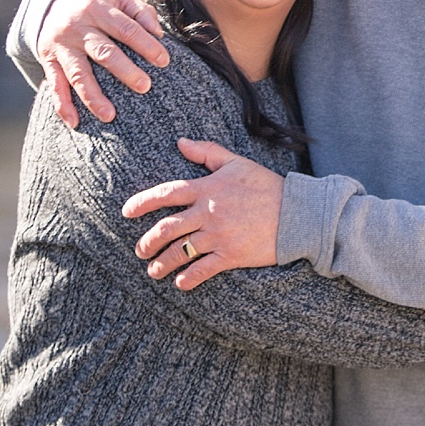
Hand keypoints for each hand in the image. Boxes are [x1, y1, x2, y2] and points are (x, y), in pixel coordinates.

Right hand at [36, 0, 168, 127]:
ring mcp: (61, 46)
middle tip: (145, 87)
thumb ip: (139, 11)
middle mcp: (77, 27)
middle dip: (125, 71)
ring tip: (110, 116)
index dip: (146, 45)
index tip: (163, 61)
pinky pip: (55, 85)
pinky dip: (62, 105)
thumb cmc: (94, 0)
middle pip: (103, 52)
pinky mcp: (48, 59)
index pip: (126, 28)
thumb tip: (157, 34)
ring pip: (78, 74)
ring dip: (93, 96)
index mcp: (97, 9)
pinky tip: (74, 122)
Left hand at [122, 139, 282, 289]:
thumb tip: (181, 142)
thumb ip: (207, 152)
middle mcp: (209, 213)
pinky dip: (188, 278)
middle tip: (140, 250)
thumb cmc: (266, 186)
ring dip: (163, 263)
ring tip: (153, 270)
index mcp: (207, 189)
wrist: (298, 213)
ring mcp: (219, 236)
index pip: (167, 194)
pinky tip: (180, 282)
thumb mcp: (236, 163)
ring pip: (181, 251)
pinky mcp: (232, 255)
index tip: (126, 212)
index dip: (142, 202)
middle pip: (167, 228)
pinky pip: (203, 269)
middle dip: (148, 242)